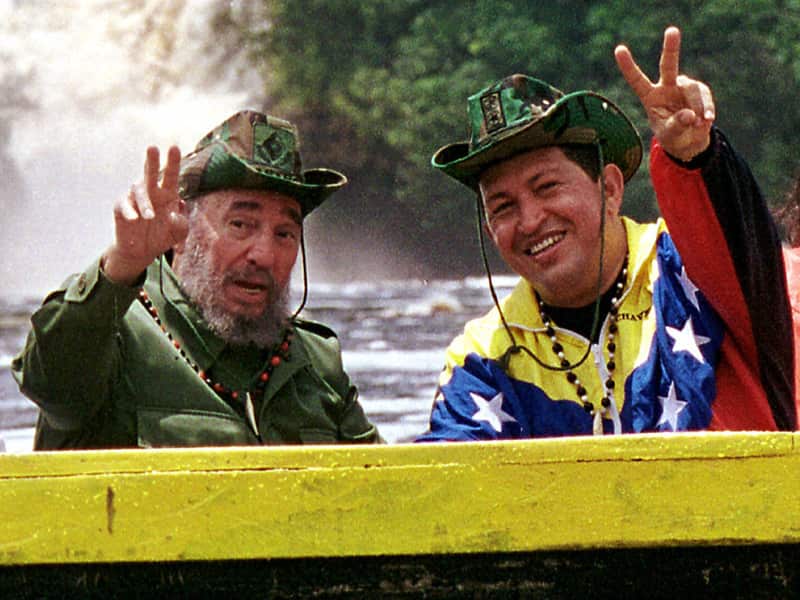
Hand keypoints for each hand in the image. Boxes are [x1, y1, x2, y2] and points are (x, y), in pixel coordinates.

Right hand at [103, 146, 188, 284]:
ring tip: (149, 217)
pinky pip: (124, 205)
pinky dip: (129, 211)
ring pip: (138, 191)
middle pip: (151, 172)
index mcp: (168, 194)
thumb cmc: (163, 236)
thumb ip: (181, 224)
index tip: (174, 147)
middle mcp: (151, 192)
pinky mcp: (121, 207)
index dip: (173, 162)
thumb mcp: (178, 233)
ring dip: (145, 203)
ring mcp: (135, 198)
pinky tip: (134, 218)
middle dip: (152, 160)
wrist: (143, 251)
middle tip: (153, 148)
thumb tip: (174, 215)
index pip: (171, 175)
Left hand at [614, 26, 713, 161]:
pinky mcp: (699, 90)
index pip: (636, 80)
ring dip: (698, 107)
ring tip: (700, 123)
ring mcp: (683, 86)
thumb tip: (689, 115)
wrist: (689, 141)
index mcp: (650, 97)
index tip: (619, 49)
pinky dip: (707, 109)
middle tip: (672, 30)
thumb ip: (676, 125)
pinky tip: (707, 120)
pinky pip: (704, 96)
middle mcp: (666, 87)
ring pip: (693, 89)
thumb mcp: (670, 135)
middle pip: (668, 65)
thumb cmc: (672, 136)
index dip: (628, 66)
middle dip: (671, 48)